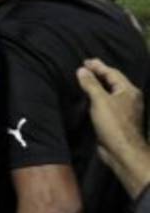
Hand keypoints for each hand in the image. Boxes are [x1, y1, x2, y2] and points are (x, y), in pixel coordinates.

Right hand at [77, 58, 148, 196]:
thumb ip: (91, 84)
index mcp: (129, 91)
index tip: (85, 61)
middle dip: (99, 74)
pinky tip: (89, 98)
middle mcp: (129, 98)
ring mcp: (125, 109)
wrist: (122, 151)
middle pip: (113, 82)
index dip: (98, 66)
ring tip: (85, 80)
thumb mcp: (100, 101)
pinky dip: (97, 97)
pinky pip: (107, 103)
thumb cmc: (113, 123)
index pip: (112, 73)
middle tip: (85, 68)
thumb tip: (82, 70)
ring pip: (110, 93)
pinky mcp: (118, 119)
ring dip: (98, 86)